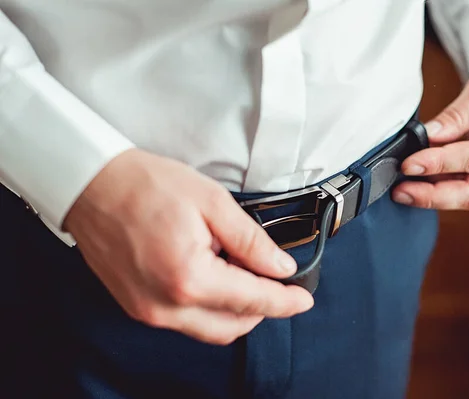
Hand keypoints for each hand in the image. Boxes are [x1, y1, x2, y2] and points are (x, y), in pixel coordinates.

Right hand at [63, 149, 313, 344]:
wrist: (91, 184)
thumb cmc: (146, 185)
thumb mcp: (211, 202)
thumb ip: (251, 241)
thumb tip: (280, 267)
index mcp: (189, 278)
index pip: (252, 300)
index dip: (284, 302)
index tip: (303, 300)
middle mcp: (166, 305)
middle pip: (233, 326)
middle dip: (262, 308)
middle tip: (273, 278)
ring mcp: (148, 311)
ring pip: (210, 329)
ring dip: (235, 310)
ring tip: (240, 270)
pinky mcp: (137, 307)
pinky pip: (186, 322)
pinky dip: (209, 307)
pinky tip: (213, 276)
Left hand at [393, 64, 468, 209]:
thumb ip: (457, 114)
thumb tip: (429, 135)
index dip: (438, 164)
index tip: (408, 165)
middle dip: (433, 197)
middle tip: (400, 192)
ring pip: (465, 196)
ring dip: (431, 197)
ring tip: (400, 191)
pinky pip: (461, 188)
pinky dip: (436, 189)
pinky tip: (414, 184)